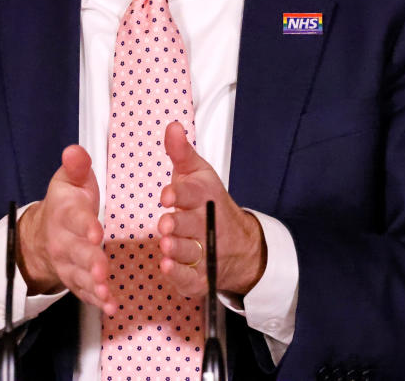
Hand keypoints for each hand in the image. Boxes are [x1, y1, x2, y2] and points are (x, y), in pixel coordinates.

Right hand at [16, 145, 119, 313]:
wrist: (42, 233)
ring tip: (107, 293)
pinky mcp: (75, 280)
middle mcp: (63, 241)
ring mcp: (68, 264)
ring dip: (94, 286)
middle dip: (90, 261)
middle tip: (102, 270)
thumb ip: (76, 167)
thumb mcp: (69, 180)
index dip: (85, 226)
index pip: (75, 219)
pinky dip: (96, 301)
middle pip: (76, 252)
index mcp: (65, 213)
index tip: (97, 232)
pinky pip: (84, 293)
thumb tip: (74, 150)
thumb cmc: (66, 202)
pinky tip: (111, 306)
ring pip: (80, 276)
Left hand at [158, 121, 265, 296]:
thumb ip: (181, 152)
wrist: (238, 243)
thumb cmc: (208, 203)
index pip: (193, 194)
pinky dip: (180, 275)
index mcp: (205, 197)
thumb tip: (172, 126)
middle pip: (193, 225)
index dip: (180, 194)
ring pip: (191, 252)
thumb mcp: (197, 174)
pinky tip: (168, 268)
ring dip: (179, 249)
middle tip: (166, 223)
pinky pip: (191, 278)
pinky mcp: (199, 276)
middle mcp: (205, 225)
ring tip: (167, 246)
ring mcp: (204, 252)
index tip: (167, 195)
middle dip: (179, 224)